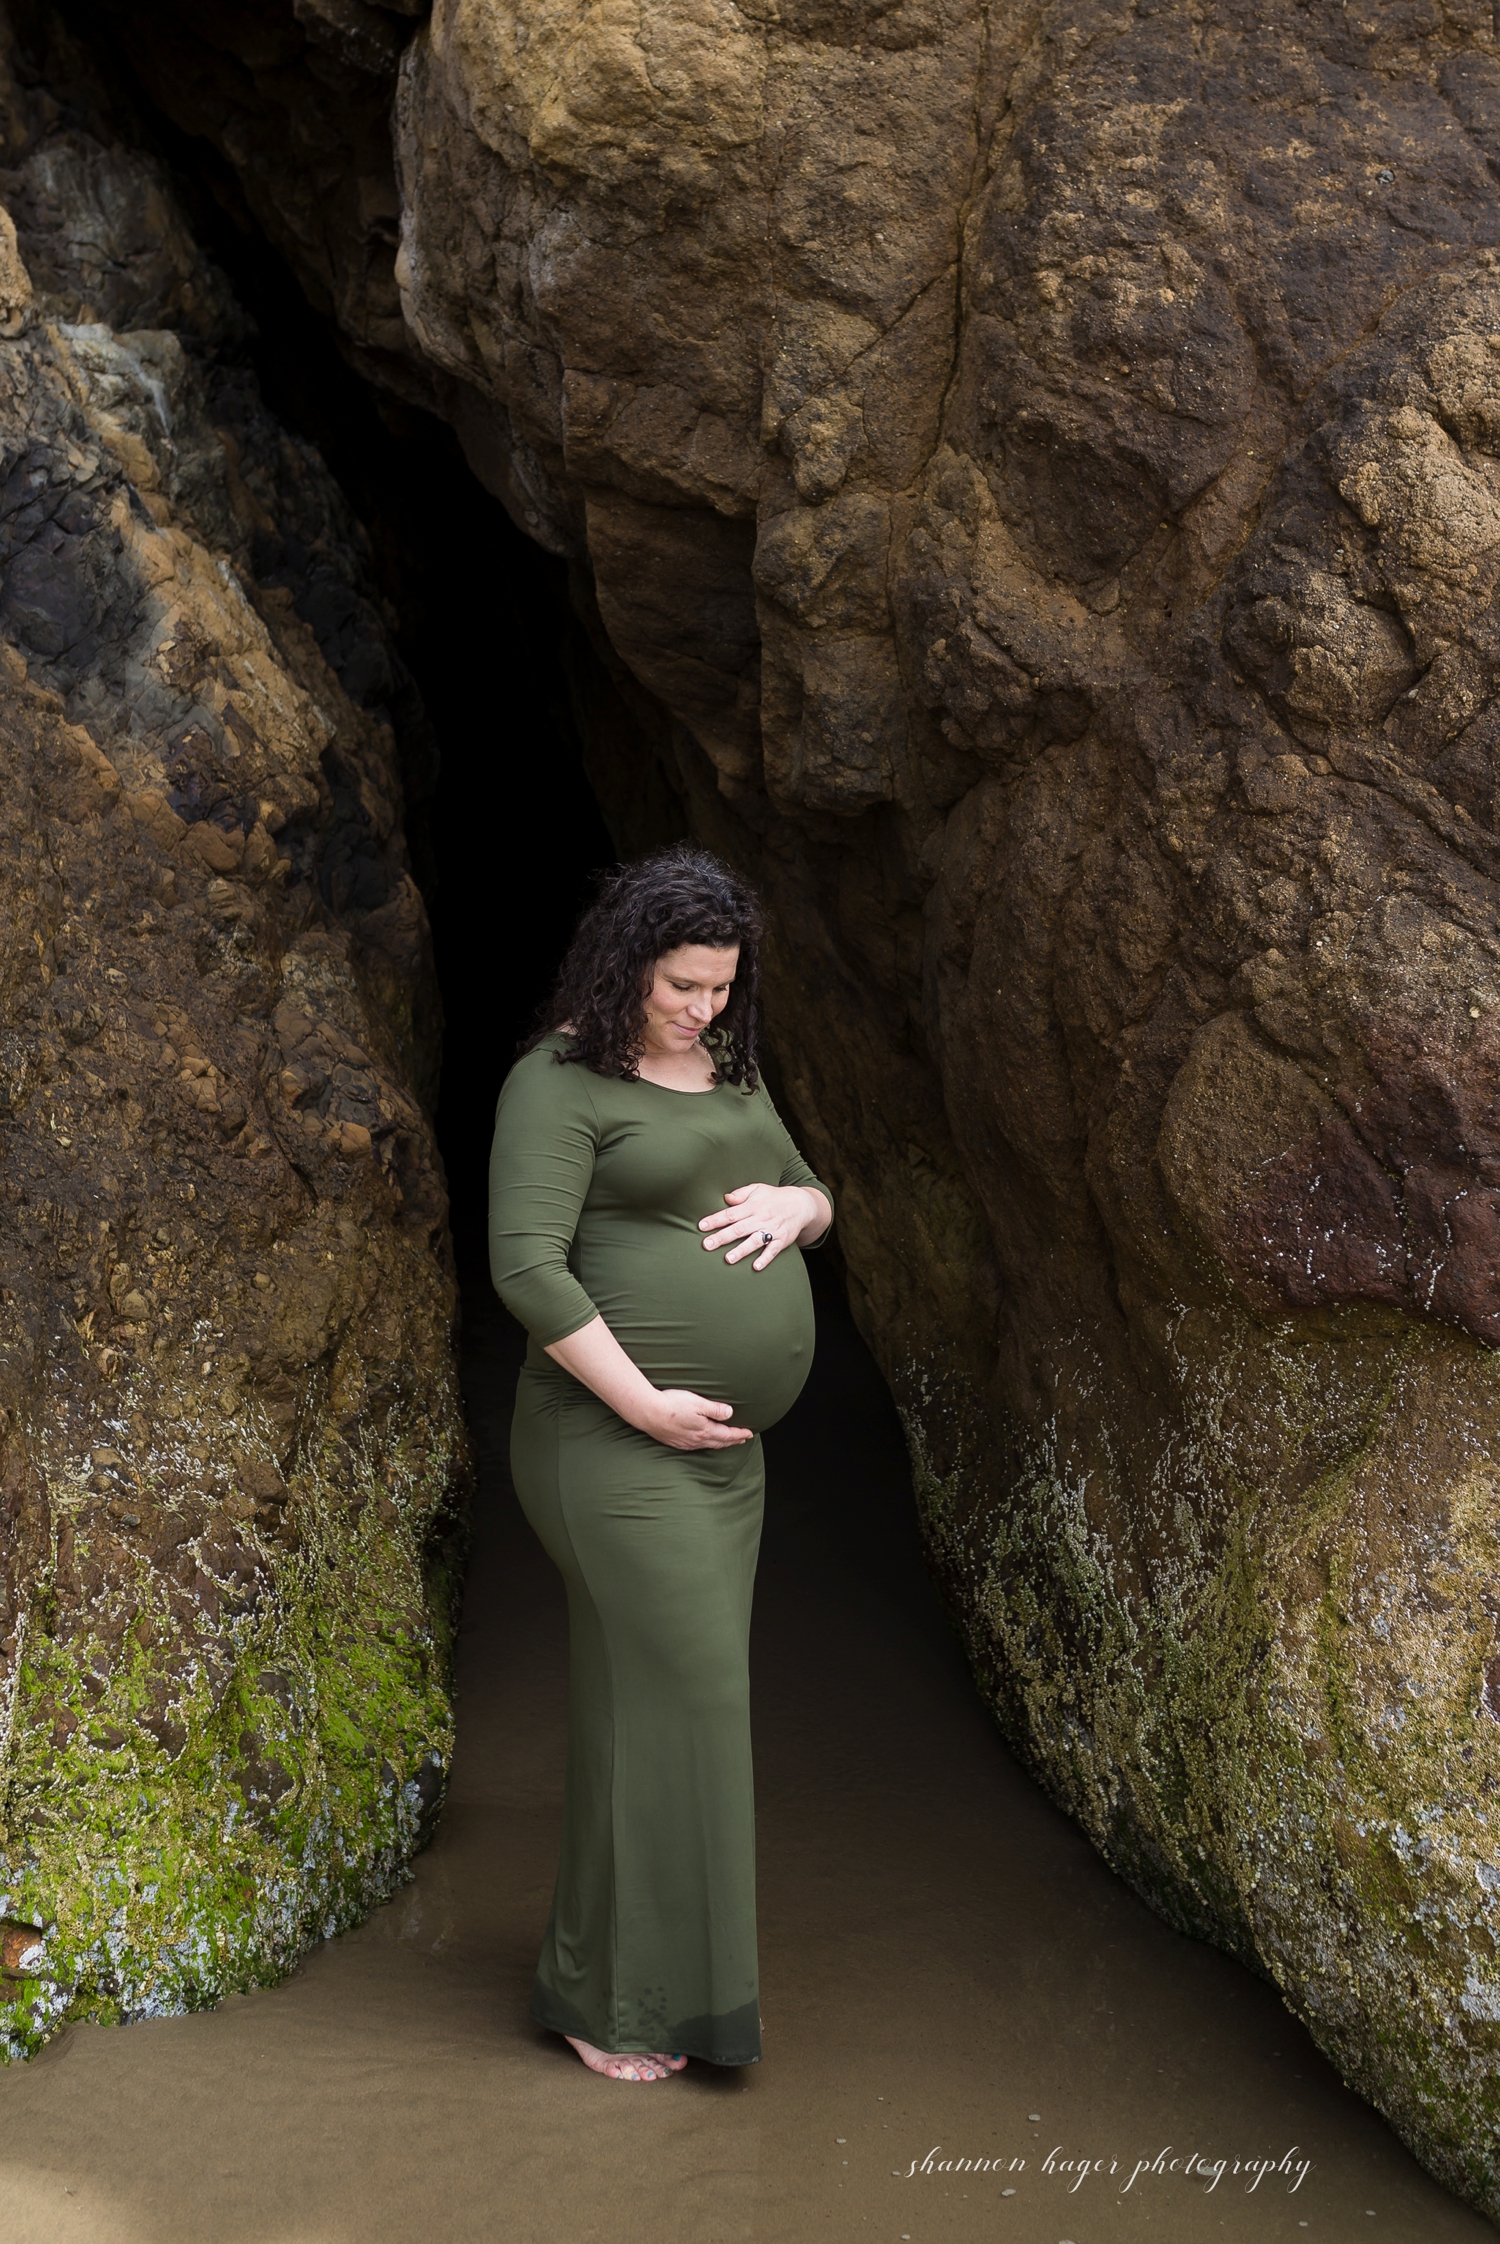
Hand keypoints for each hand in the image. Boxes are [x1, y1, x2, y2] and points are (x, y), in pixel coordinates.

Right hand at [638, 1389, 754, 1450]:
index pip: (727, 1434)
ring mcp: (685, 1443)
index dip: (739, 1434)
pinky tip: (702, 1443)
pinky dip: (705, 1445)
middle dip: (732, 1441)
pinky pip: (695, 1447)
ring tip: (726, 1442)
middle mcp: (696, 1440)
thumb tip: (730, 1413)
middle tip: (742, 1439)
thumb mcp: (698, 1403)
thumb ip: (715, 1409)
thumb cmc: (672, 1405)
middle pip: (719, 1442)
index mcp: (704, 1430)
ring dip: (719, 1444)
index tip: (749, 1433)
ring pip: (708, 1446)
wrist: (648, 1412)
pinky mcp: (675, 1442)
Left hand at [699, 1182, 825, 1269]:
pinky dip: (765, 1258)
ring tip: (728, 1259)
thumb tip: (725, 1198)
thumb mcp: (757, 1189)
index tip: (702, 1226)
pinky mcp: (782, 1240)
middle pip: (739, 1229)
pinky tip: (756, 1266)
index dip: (715, 1220)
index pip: (730, 1214)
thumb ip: (740, 1194)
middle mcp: (761, 1218)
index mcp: (752, 1206)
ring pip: (754, 1241)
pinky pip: (773, 1250)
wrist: (801, 1204)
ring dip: (741, 1250)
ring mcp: (772, 1230)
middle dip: (722, 1238)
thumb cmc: (774, 1197)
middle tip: (707, 1245)